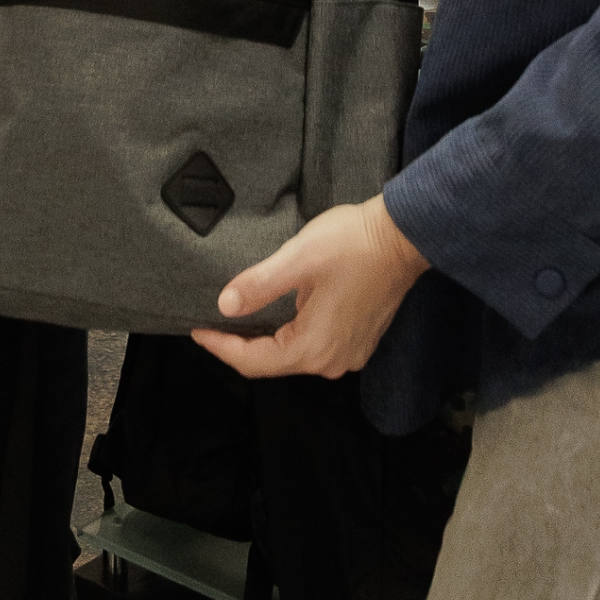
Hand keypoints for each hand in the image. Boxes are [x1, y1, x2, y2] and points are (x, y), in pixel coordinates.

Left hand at [191, 198, 429, 380]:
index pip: (253, 361)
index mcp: (313, 348)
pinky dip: (289, 336)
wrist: (404, 236)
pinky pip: (313, 347)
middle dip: (239, 346)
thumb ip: (260, 284)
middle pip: (272, 363)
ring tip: (238, 320)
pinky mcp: (358, 341)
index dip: (220, 346)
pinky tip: (276, 316)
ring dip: (264, 341)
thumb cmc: (353, 244)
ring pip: (292, 356)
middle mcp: (331, 361)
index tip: (196, 328)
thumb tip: (225, 306)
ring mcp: (348, 354)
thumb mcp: (299, 259)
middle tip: (211, 324)